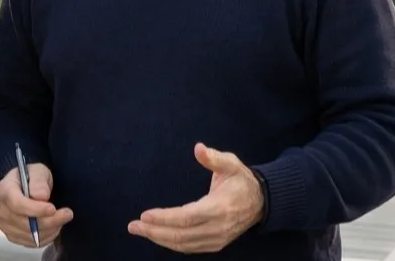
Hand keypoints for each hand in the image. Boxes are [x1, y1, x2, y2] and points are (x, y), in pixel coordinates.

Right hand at [0, 162, 72, 247]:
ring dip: (50, 229)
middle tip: (68, 214)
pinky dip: (46, 237)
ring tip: (62, 218)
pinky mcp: (12, 236)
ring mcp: (5, 226)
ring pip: (30, 235)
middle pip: (25, 223)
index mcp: (3, 190)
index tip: (53, 208)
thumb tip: (41, 197)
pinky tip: (55, 226)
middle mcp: (1, 210)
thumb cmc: (30, 178)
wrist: (23, 188)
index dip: (36, 209)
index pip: (17, 204)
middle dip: (50, 220)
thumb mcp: (37, 171)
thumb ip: (39, 181)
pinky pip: (31, 243)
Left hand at [128, 143, 264, 252]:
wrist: (261, 202)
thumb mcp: (231, 164)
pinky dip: (171, 244)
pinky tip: (157, 236)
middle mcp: (217, 228)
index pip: (187, 217)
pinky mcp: (215, 244)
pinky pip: (190, 247)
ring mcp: (217, 239)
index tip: (145, 214)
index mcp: (219, 208)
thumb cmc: (241, 180)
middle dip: (154, 231)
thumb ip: (214, 157)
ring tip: (139, 230)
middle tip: (133, 226)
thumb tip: (198, 148)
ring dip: (159, 239)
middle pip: (181, 235)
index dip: (165, 218)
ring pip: (184, 245)